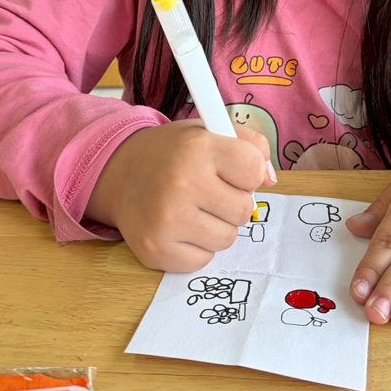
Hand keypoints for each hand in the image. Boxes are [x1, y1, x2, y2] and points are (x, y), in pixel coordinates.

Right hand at [86, 120, 275, 271]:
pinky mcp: (156, 250)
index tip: (230, 169)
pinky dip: (197, 247)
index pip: (254, 170)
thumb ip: (250, 145)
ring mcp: (167, 221)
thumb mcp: (210, 131)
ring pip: (227, 238)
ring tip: (194, 208)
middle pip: (244, 210)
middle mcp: (182, 183)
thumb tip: (270, 179)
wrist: (120, 173)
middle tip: (209, 190)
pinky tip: (180, 226)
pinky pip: (204, 259)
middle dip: (233, 201)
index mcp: (198, 147)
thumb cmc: (174, 153)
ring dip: (217, 226)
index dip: (247, 171)